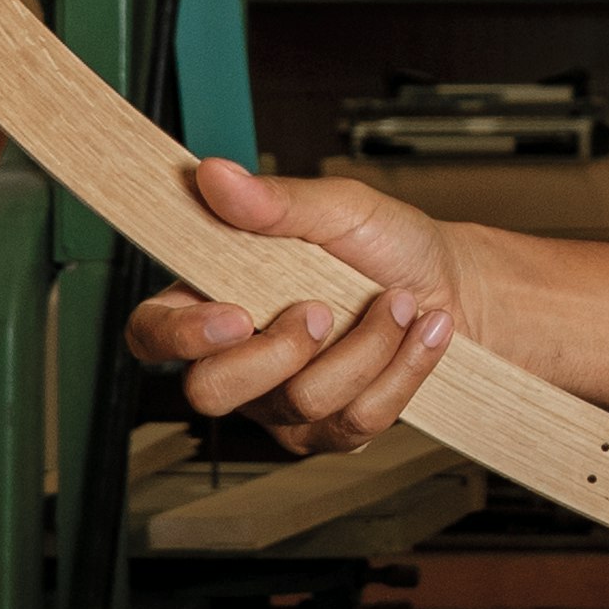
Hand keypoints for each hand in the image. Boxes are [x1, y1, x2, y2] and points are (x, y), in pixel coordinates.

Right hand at [127, 158, 469, 458]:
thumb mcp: (339, 207)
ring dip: (366, 346)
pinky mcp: (333, 432)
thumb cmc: (385, 245)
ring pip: (300, 403)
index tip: (236, 315)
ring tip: (400, 303)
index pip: (153, 332)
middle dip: (278, 353)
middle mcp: (240, 359)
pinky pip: (356, 420)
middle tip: (324, 310)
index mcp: (218, 296)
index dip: (179, 334)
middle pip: (211, 392)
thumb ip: (276, 201)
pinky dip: (402, 368)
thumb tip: (216, 175)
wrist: (454, 285)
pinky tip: (421, 332)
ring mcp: (283, 403)